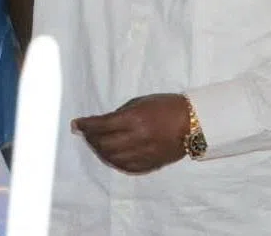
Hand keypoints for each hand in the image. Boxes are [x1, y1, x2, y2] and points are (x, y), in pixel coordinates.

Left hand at [72, 93, 190, 173]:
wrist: (194, 123)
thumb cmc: (166, 106)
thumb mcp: (141, 102)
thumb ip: (121, 113)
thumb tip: (101, 123)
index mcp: (135, 120)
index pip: (102, 125)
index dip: (85, 125)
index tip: (76, 124)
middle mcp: (137, 139)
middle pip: (104, 144)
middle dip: (90, 139)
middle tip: (85, 133)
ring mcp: (143, 154)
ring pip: (112, 158)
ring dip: (99, 151)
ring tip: (95, 143)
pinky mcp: (150, 165)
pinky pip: (125, 167)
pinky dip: (113, 162)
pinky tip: (109, 155)